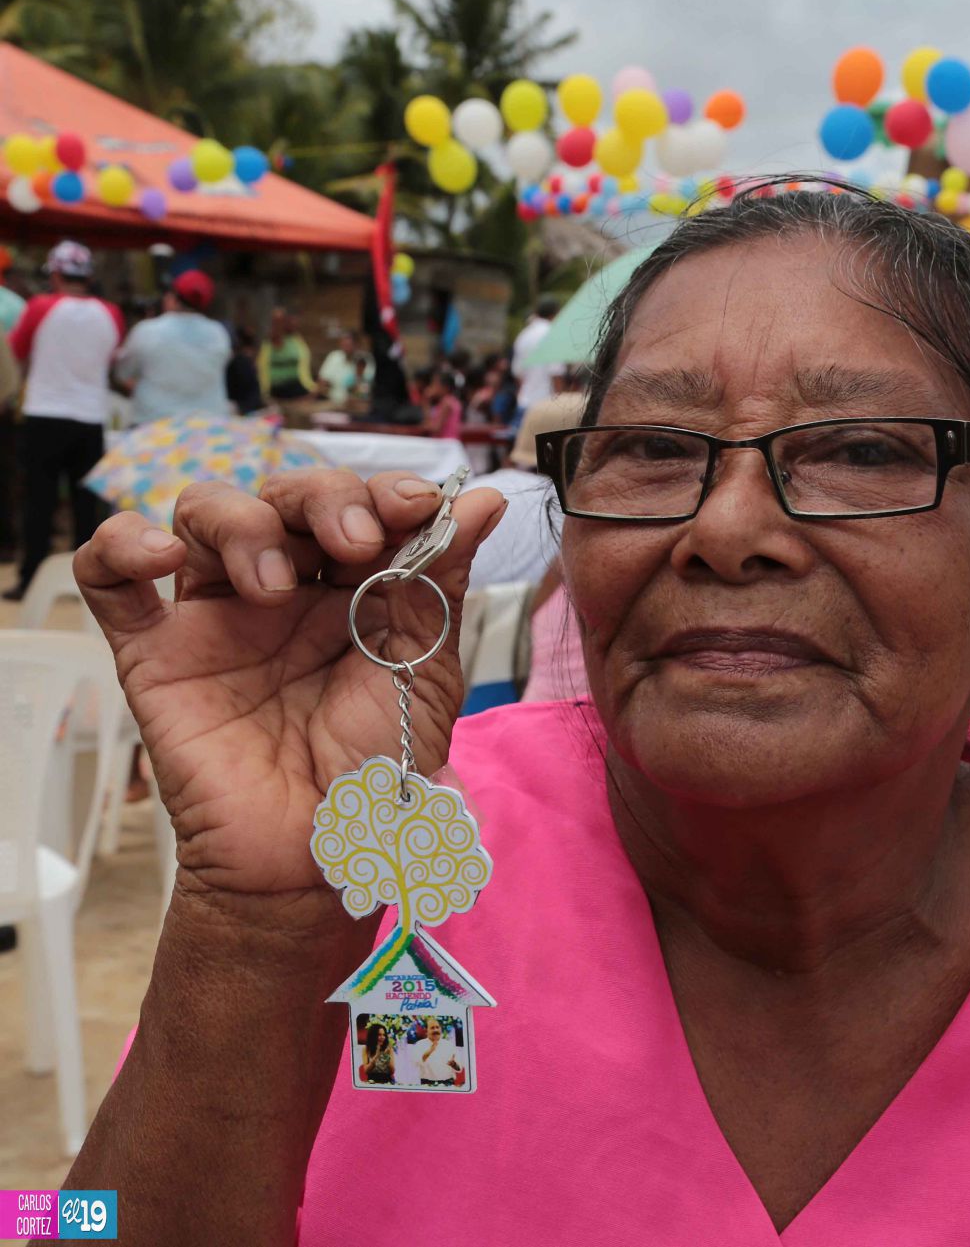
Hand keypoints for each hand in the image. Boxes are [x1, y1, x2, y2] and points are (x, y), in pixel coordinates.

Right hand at [74, 470, 504, 918]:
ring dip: (242, 521)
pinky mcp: (154, 654)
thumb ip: (443, 579)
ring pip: (204, 513)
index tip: (415, 505)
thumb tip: (486, 499)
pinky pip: (109, 580)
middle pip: (284, 495)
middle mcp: (286, 588)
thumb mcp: (425, 668)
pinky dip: (121, 545)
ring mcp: (217, 615)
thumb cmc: (380, 767)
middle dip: (324, 499)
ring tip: (278, 583)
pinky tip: (161, 557)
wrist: (322, 852)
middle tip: (356, 542)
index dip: (383, 491)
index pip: (358, 504)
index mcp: (356, 586)